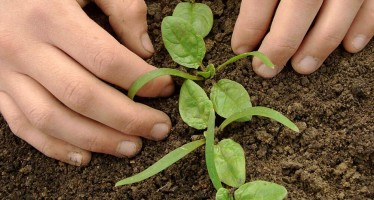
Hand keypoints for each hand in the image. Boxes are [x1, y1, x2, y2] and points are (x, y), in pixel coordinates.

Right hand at [0, 0, 173, 165]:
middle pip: (82, 95)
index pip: (105, 59)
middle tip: (159, 129)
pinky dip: (55, 147)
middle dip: (127, 118)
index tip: (166, 88)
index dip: (141, 79)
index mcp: (50, 16)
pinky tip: (86, 157)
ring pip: (52, 119)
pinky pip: (23, 126)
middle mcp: (24, 48)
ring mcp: (6, 73)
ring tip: (131, 148)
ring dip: (96, 140)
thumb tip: (145, 51)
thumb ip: (122, 8)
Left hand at [232, 0, 373, 77]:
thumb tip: (246, 32)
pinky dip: (365, 29)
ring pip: (339, 13)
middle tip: (265, 71)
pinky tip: (350, 46)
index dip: (249, 27)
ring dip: (320, 45)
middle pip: (300, 7)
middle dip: (280, 45)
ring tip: (302, 68)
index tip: (241, 48)